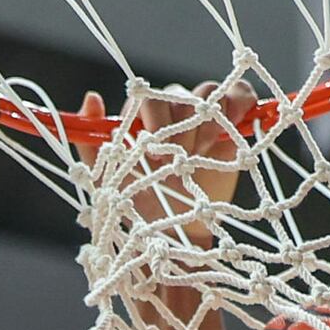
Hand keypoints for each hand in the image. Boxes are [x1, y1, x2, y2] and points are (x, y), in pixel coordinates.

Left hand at [77, 82, 257, 239]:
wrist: (177, 236)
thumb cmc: (140, 212)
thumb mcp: (107, 185)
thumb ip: (93, 148)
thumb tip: (91, 97)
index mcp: (142, 122)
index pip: (146, 100)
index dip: (154, 120)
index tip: (155, 155)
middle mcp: (170, 114)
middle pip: (178, 96)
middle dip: (180, 130)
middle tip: (180, 163)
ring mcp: (201, 117)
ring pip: (207, 93)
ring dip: (205, 122)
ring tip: (201, 154)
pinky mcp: (230, 124)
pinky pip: (238, 95)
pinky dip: (238, 102)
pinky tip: (233, 125)